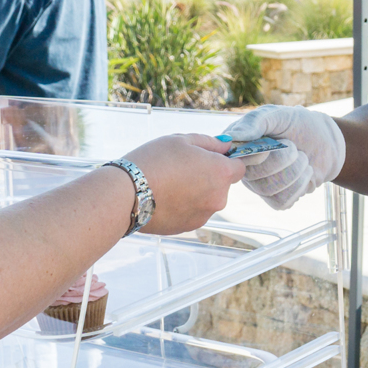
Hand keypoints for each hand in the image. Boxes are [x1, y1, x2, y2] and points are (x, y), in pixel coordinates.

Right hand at [122, 134, 246, 234]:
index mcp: (221, 173)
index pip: (239, 167)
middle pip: (222, 185)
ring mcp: (204, 215)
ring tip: (169, 183)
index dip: (226, 160)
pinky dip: (183, 205)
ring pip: (206, 199)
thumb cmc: (154, 161)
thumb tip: (226, 145)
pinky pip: (192, 212)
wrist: (127, 195)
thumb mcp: (182, 140)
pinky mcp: (188, 227)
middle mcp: (219, 198)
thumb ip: (210, 142)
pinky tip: (164, 197)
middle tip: (181, 167)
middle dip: (208, 176)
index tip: (210, 157)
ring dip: (196, 192)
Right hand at [219, 105, 344, 209]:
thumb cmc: (300, 124)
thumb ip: (255, 121)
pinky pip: (282, 201)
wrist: (327, 143)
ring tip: (302, 159)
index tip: (269, 148)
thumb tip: (231, 136)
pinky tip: (304, 174)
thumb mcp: (279, 115)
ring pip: (270, 189)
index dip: (255, 155)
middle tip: (294, 147)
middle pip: (254, 175)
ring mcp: (259, 185)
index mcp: (239, 145)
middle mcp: (245, 167)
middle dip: (283, 159)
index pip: (233, 158)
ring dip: (295, 171)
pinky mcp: (276, 198)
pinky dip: (300, 185)